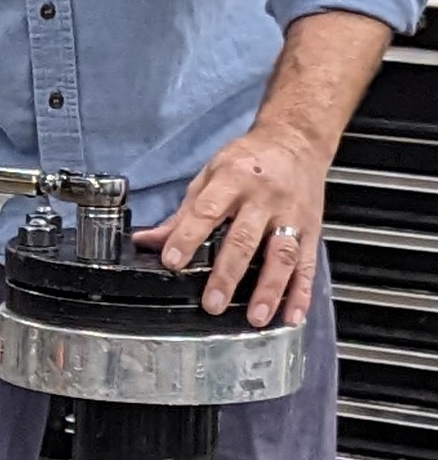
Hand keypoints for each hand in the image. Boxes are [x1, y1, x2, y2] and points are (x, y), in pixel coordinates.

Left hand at [133, 119, 328, 327]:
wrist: (296, 142)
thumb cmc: (247, 160)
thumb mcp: (209, 175)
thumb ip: (183, 213)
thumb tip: (148, 241)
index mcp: (233, 180)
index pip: (207, 211)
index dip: (187, 237)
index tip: (172, 261)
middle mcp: (264, 199)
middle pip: (245, 239)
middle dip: (227, 274)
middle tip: (212, 303)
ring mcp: (291, 216)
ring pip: (281, 255)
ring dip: (270, 290)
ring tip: (256, 317)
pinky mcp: (312, 229)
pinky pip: (307, 264)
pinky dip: (301, 293)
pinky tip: (292, 315)